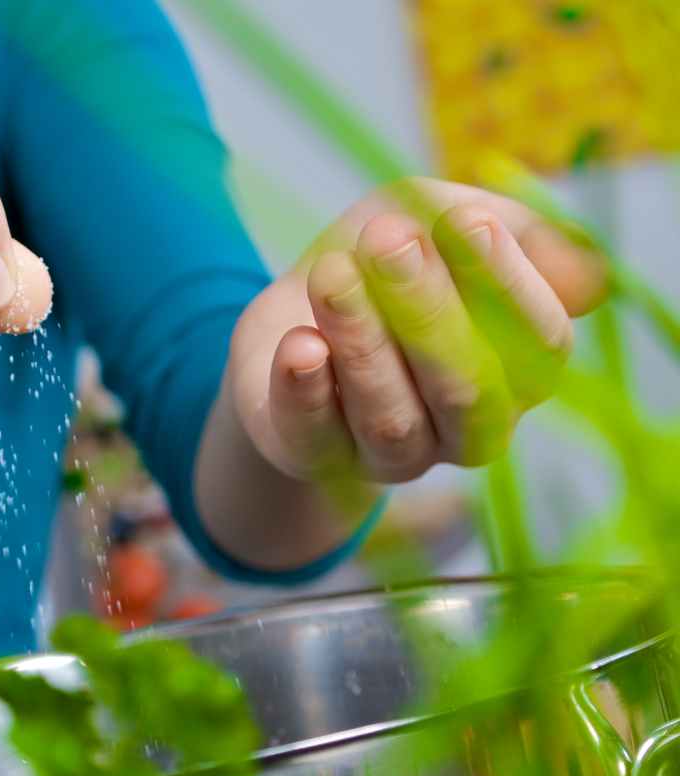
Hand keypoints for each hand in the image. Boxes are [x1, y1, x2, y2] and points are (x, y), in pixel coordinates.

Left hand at [237, 178, 607, 485]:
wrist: (294, 309)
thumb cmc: (383, 261)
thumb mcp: (441, 219)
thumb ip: (510, 231)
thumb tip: (582, 275)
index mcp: (518, 371)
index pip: (537, 342)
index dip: (504, 282)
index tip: (464, 221)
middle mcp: (464, 427)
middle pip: (465, 387)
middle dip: (428, 309)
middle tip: (388, 239)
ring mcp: (391, 453)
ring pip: (390, 416)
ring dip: (362, 341)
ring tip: (331, 274)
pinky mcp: (316, 457)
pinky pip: (316, 437)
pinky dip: (306, 391)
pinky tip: (299, 345)